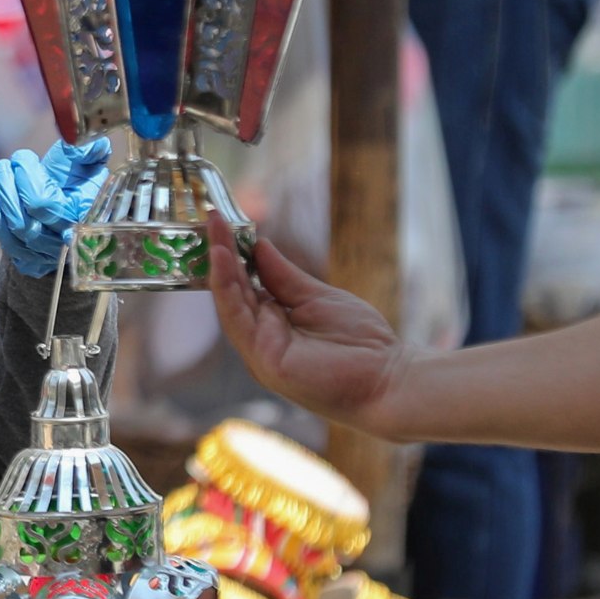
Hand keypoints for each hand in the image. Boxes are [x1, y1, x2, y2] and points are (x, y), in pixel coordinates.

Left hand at [0, 136, 110, 277]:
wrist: (80, 214)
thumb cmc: (82, 183)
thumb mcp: (89, 164)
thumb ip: (88, 151)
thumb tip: (80, 144)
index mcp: (82, 216)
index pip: (42, 202)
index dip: (27, 176)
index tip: (22, 157)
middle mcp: (65, 242)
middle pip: (24, 221)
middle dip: (9, 186)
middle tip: (5, 164)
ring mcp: (48, 255)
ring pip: (14, 233)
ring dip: (1, 201)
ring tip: (0, 177)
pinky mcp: (33, 262)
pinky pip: (9, 245)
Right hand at [205, 215, 412, 436]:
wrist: (388, 380)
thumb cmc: (360, 344)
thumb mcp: (317, 298)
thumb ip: (284, 276)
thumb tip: (259, 246)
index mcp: (272, 326)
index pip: (245, 286)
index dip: (233, 255)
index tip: (224, 224)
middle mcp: (260, 339)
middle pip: (233, 292)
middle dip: (220, 254)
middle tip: (211, 219)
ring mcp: (259, 352)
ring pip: (230, 303)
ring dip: (219, 266)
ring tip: (214, 232)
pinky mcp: (263, 360)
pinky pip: (238, 319)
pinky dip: (227, 288)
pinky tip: (223, 260)